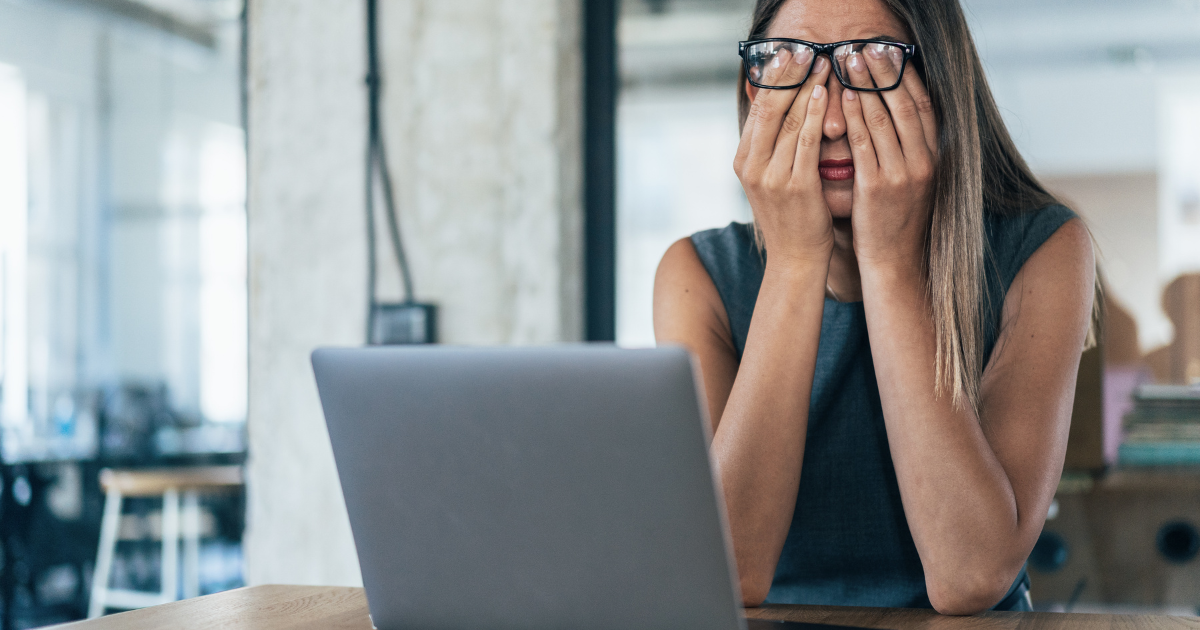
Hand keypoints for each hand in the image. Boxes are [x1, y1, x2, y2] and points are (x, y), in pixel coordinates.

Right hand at [733, 51, 834, 269]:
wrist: (796, 259)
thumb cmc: (790, 216)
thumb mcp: (771, 178)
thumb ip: (771, 146)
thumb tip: (780, 108)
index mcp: (743, 161)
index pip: (757, 109)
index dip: (773, 78)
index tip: (789, 55)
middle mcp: (751, 166)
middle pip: (770, 109)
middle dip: (789, 75)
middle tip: (806, 50)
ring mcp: (772, 177)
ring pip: (790, 120)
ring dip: (808, 87)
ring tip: (824, 64)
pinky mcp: (796, 186)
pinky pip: (807, 141)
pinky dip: (816, 114)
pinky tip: (825, 94)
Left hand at [840, 44, 938, 267]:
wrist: (895, 262)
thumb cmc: (896, 220)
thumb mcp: (912, 181)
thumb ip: (907, 149)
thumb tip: (895, 115)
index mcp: (935, 157)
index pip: (923, 106)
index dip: (908, 76)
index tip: (892, 52)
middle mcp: (924, 162)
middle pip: (904, 105)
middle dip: (885, 72)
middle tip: (866, 47)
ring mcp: (903, 174)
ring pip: (885, 119)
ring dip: (866, 86)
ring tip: (849, 61)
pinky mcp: (878, 188)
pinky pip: (865, 144)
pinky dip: (856, 118)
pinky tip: (845, 97)